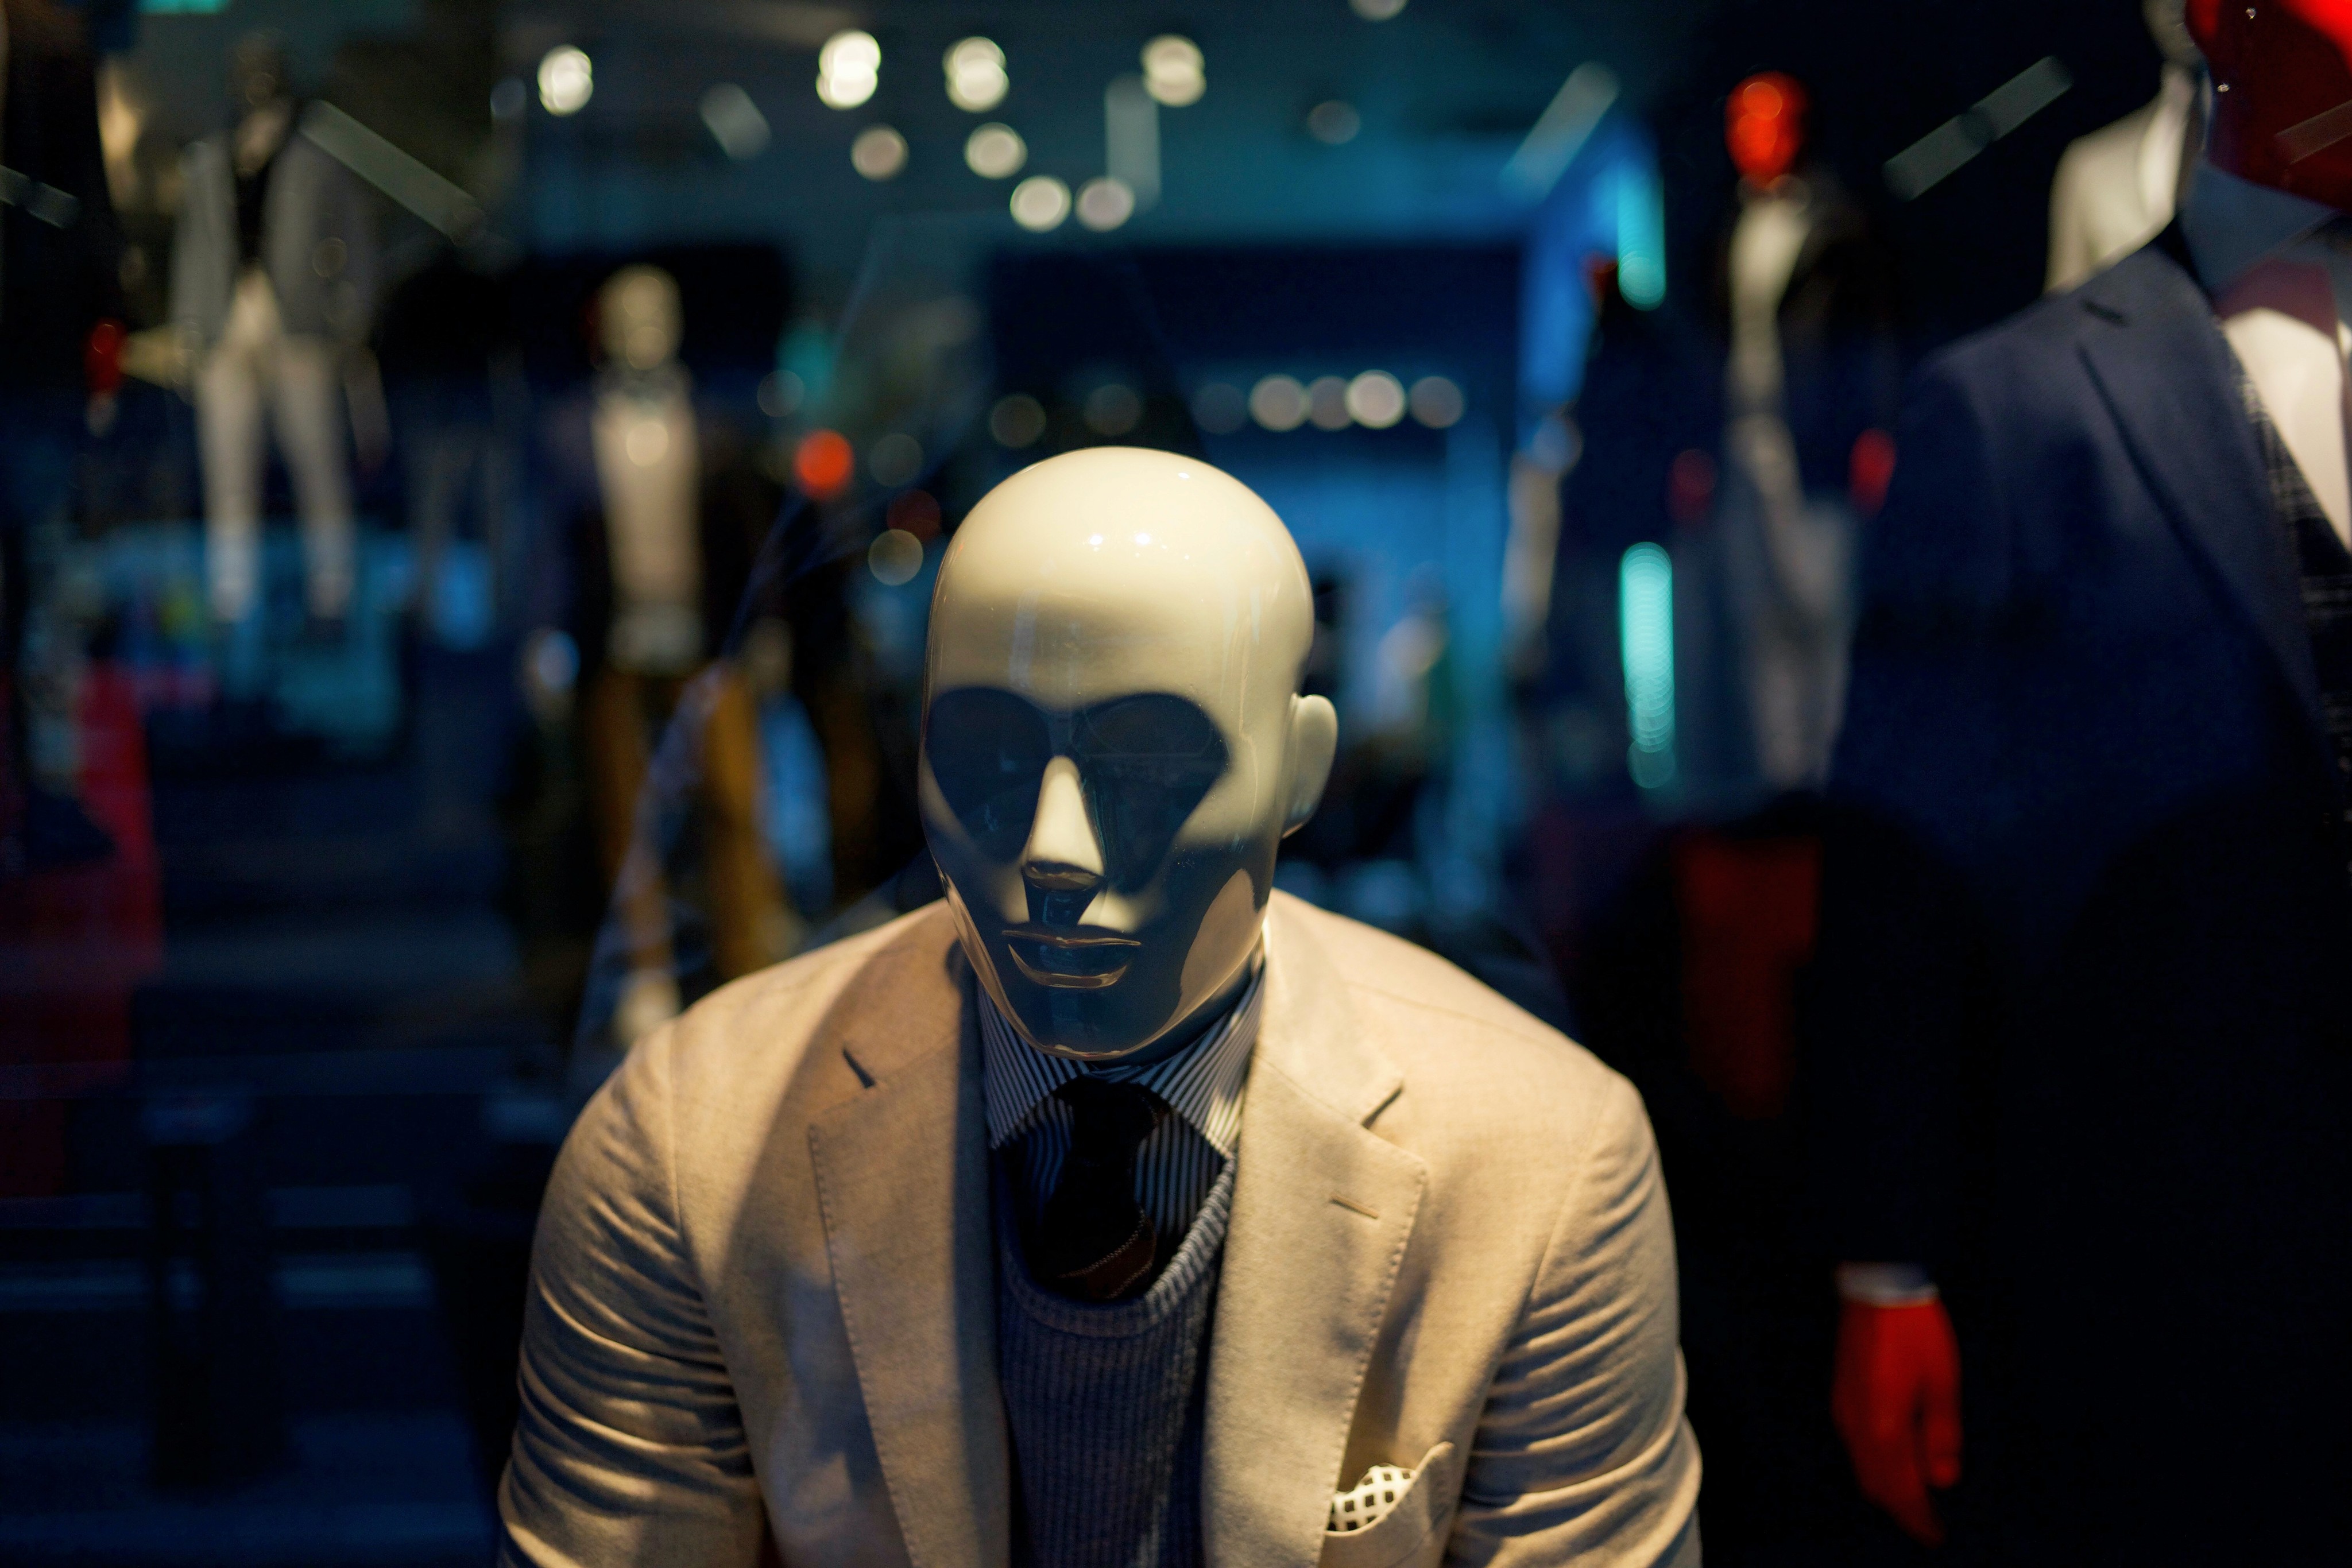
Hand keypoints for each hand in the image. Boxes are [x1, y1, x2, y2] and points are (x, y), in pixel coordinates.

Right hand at [1832, 1296, 1961, 1545]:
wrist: (1877, 1288)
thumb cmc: (1916, 1334)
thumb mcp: (1943, 1385)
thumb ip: (1942, 1436)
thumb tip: (1943, 1479)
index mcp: (1883, 1427)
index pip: (1900, 1489)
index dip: (1919, 1518)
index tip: (1936, 1535)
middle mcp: (1856, 1425)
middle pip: (1875, 1485)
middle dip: (1901, 1509)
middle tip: (1927, 1523)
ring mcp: (1844, 1410)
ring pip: (1862, 1466)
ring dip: (1887, 1487)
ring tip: (1915, 1497)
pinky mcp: (1841, 1395)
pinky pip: (1856, 1446)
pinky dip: (1876, 1464)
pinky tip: (1895, 1458)